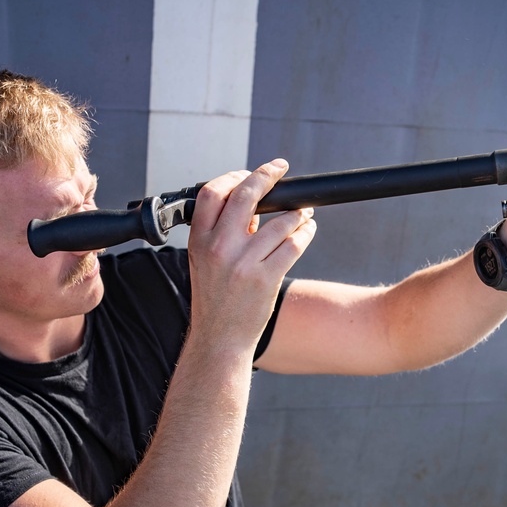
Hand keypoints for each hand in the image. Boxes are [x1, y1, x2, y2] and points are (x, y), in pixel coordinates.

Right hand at [187, 159, 316, 352]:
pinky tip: (308, 228)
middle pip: (247, 195)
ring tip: (303, 212)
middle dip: (267, 175)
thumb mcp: (204, 261)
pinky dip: (305, 231)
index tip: (251, 173)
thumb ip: (221, 231)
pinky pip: (294, 244)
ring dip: (297, 211)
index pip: (213, 192)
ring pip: (280, 220)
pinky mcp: (266, 278)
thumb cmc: (215, 299)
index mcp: (199, 240)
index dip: (235, 176)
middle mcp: (219, 248)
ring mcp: (244, 263)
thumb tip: (252, 204)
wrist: (220, 338)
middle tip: (280, 168)